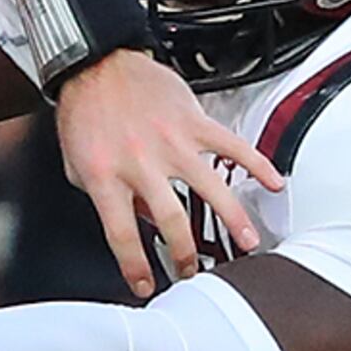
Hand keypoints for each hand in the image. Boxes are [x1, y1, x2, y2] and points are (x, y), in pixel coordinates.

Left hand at [54, 49, 280, 296]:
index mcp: (106, 177)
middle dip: (186, 255)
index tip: (146, 285)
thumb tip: (139, 221)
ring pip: (210, 189)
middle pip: (172, 222)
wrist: (96, 65)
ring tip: (248, 243)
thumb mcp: (77, 165)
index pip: (122, 235)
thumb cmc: (85, 114)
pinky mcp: (193, 121)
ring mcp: (171, 142)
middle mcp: (141, 163)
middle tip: (193, 270)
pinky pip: (232, 146)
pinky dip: (258, 164)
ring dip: (234, 221)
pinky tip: (273, 182)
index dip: (136, 267)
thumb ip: (103, 198)